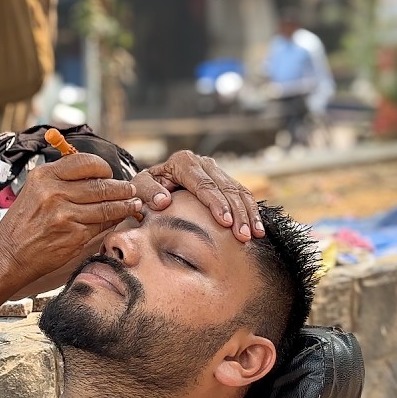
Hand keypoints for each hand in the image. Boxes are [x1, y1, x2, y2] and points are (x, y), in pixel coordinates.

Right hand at [0, 154, 142, 283]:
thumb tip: (94, 176)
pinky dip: (114, 220)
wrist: (9, 253)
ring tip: (133, 203)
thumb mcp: (34, 190)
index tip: (109, 173)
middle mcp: (54, 192)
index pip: (85, 162)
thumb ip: (60, 180)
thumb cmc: (22, 223)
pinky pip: (102, 224)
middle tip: (130, 189)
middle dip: (121, 187)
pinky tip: (120, 218)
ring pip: (106, 205)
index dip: (103, 167)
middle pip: (100, 184)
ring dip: (125, 204)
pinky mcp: (74, 235)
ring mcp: (65, 215)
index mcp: (44, 176)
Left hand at [132, 151, 262, 241]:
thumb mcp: (138, 188)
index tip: (224, 222)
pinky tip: (258, 228)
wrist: (153, 184)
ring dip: (248, 213)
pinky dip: (251, 211)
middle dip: (237, 213)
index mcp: (183, 162)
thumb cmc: (145, 189)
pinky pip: (242, 194)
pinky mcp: (224, 179)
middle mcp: (202, 162)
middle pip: (225, 188)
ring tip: (255, 234)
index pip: (203, 185)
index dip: (216, 203)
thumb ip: (147, 192)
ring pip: (238, 190)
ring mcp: (215, 170)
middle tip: (243, 235)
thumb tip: (164, 201)